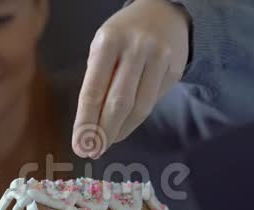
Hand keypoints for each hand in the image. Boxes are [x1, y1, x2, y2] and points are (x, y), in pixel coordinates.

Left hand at [73, 0, 190, 158]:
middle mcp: (136, 49)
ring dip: (120, 131)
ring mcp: (159, 59)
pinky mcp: (175, 69)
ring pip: (139, 107)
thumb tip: (89, 126)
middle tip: (92, 151)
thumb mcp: (101, 46)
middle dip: (103, 133)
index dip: (85, 122)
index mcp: (108, 42)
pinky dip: (135, 120)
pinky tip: (123, 128)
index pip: (93, 90)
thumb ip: (96, 79)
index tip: (79, 144)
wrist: (164, 12)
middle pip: (119, 103)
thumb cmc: (122, 35)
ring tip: (105, 143)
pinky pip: (153, 102)